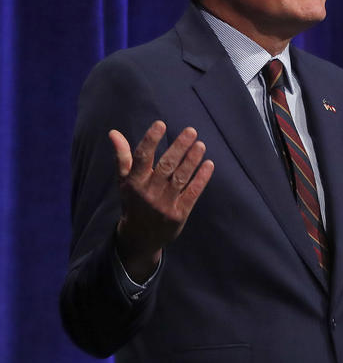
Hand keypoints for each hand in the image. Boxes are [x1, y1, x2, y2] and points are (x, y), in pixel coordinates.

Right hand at [110, 121, 213, 281]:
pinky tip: (208, 165)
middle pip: (166, 166)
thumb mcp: (124, 182)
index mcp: (134, 183)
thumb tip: (114, 133)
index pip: (142, 158)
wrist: (140, 238)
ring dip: (192, 161)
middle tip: (191, 131)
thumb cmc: (133, 202)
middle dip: (179, 147)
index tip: (161, 124)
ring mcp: (165, 204)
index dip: (151, 140)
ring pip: (180, 178)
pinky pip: (192, 193)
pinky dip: (201, 179)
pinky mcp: (179, 214)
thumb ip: (122, 157)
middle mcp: (149, 192)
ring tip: (201, 145)